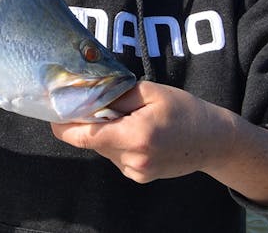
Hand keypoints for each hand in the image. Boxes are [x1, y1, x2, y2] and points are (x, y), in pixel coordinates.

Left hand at [51, 81, 267, 205]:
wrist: (215, 141)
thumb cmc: (185, 110)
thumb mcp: (151, 92)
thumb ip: (115, 94)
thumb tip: (86, 93)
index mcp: (135, 136)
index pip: (84, 136)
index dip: (63, 124)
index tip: (52, 110)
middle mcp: (133, 159)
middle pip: (92, 139)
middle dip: (90, 121)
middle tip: (101, 102)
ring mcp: (137, 171)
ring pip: (103, 147)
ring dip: (106, 131)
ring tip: (130, 116)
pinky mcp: (139, 176)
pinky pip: (115, 155)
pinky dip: (117, 141)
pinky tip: (137, 131)